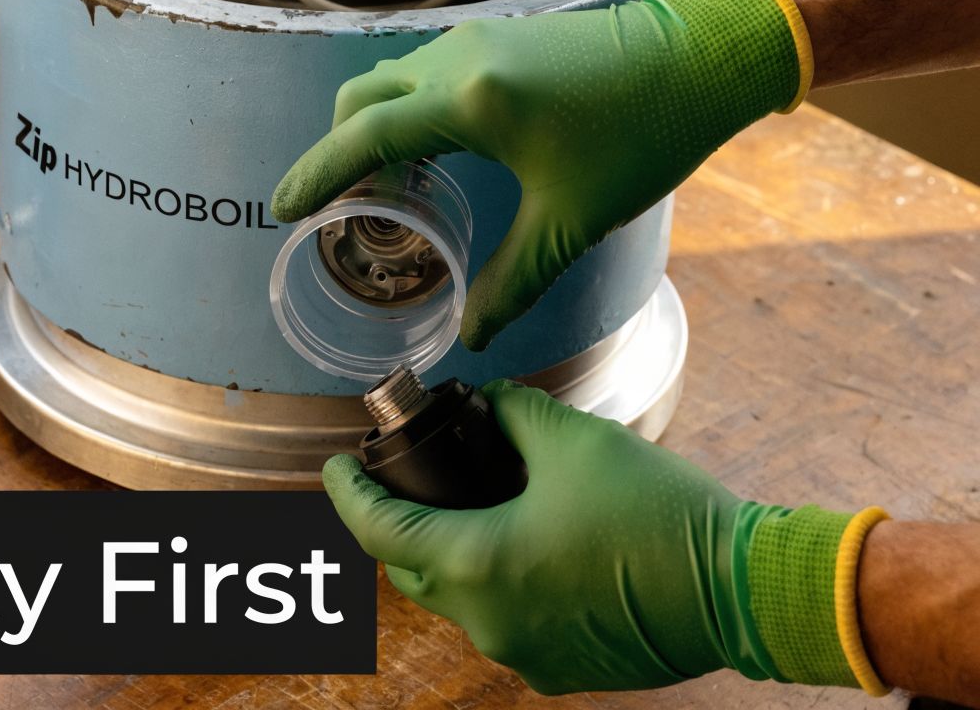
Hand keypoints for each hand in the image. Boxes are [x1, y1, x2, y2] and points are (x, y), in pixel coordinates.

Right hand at [273, 0, 801, 349]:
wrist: (703, 61)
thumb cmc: (643, 137)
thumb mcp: (570, 221)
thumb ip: (512, 281)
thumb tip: (473, 333)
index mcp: (471, 102)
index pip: (364, 136)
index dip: (316, 174)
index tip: (283, 208)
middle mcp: (461, 61)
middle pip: (361, 99)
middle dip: (337, 152)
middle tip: (335, 207)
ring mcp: (480, 42)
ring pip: (392, 81)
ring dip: (375, 131)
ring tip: (388, 192)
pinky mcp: (502, 40)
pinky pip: (426, 73)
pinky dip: (408, 113)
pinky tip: (435, 157)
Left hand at [324, 381, 880, 694]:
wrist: (740, 588)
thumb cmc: (656, 513)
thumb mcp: (574, 440)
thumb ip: (514, 415)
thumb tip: (492, 406)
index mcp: (477, 564)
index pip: (377, 530)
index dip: (347, 493)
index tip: (335, 466)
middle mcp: (487, 621)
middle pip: (411, 571)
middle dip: (399, 525)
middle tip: (409, 482)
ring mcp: (523, 653)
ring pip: (458, 600)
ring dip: (453, 555)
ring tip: (475, 507)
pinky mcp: (559, 669)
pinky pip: (503, 622)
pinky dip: (497, 585)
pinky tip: (527, 548)